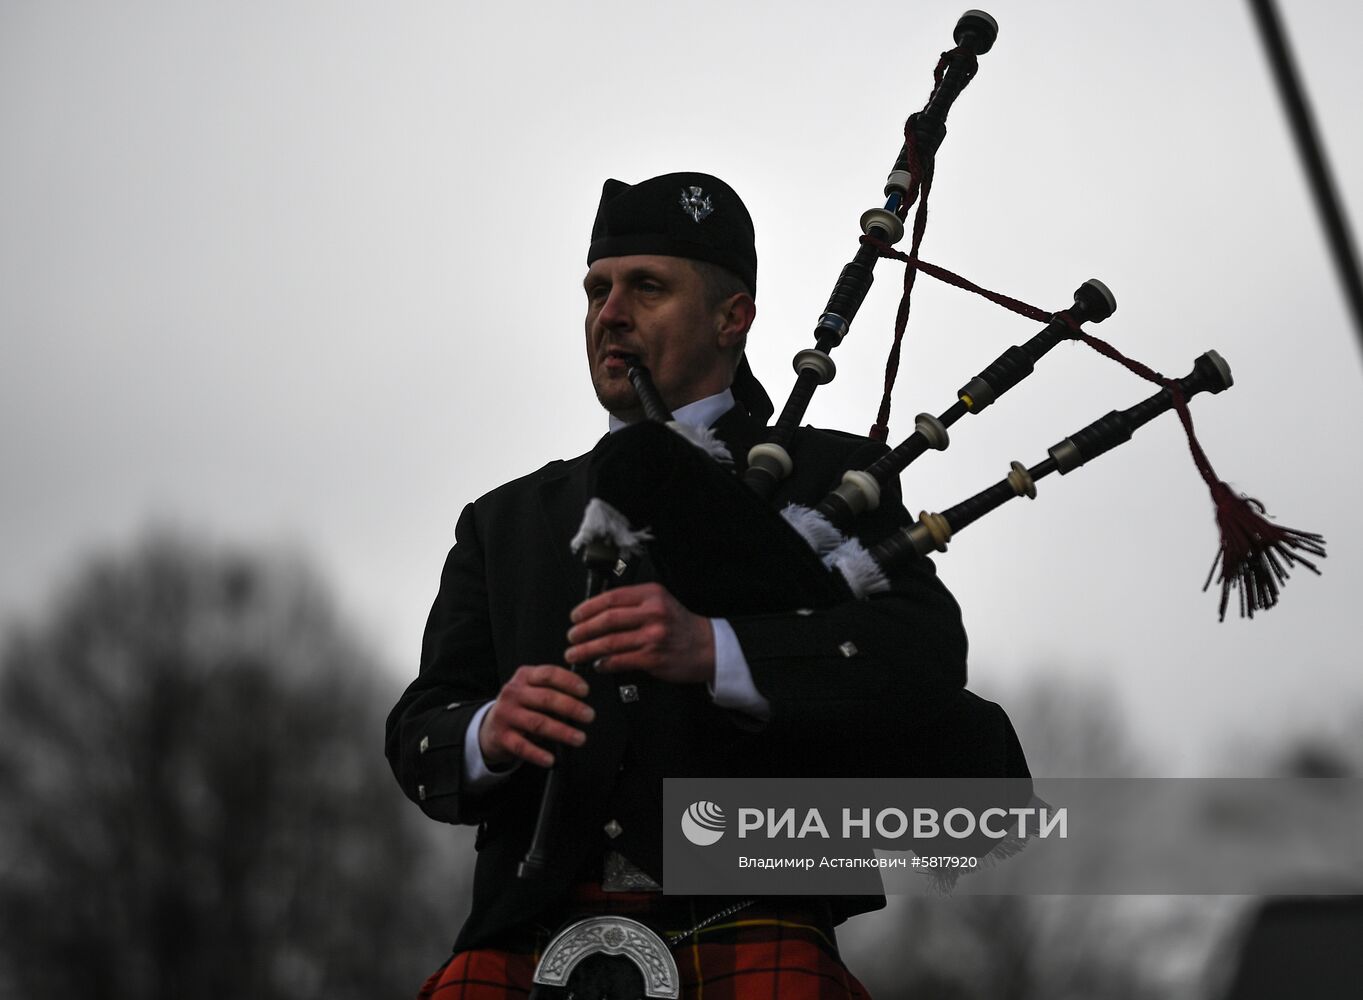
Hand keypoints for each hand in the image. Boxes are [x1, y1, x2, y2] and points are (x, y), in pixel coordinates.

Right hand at [478, 665, 594, 768]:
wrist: (491, 727)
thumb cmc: (521, 706)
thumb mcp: (533, 690)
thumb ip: (553, 690)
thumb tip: (582, 700)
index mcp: (525, 676)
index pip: (548, 674)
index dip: (569, 681)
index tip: (585, 691)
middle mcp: (513, 693)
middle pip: (546, 698)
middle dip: (571, 707)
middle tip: (589, 716)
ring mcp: (506, 714)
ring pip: (537, 722)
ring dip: (561, 731)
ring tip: (579, 738)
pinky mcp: (502, 736)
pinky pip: (522, 746)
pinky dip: (538, 754)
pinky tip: (550, 759)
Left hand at [565, 582, 714, 684]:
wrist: (707, 647)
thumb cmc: (680, 626)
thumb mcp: (661, 603)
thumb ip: (633, 604)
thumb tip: (596, 613)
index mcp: (651, 595)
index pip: (611, 598)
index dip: (588, 608)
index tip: (575, 616)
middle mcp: (653, 613)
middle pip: (607, 620)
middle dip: (583, 630)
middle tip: (571, 636)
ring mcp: (653, 636)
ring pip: (609, 642)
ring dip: (587, 649)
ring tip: (575, 653)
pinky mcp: (653, 658)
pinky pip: (619, 661)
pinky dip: (604, 664)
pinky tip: (597, 665)